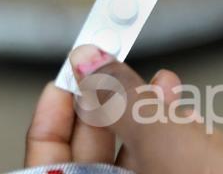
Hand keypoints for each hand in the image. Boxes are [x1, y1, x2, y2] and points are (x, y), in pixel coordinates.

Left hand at [22, 45, 222, 172]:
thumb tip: (84, 59)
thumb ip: (115, 97)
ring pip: (129, 154)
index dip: (51, 122)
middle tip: (107, 58)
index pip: (47, 167)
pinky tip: (175, 91)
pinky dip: (165, 122)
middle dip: (99, 104)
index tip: (64, 77)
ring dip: (136, 107)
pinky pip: (164, 156)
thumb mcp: (162, 136)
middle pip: (88, 157)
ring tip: (158, 76)